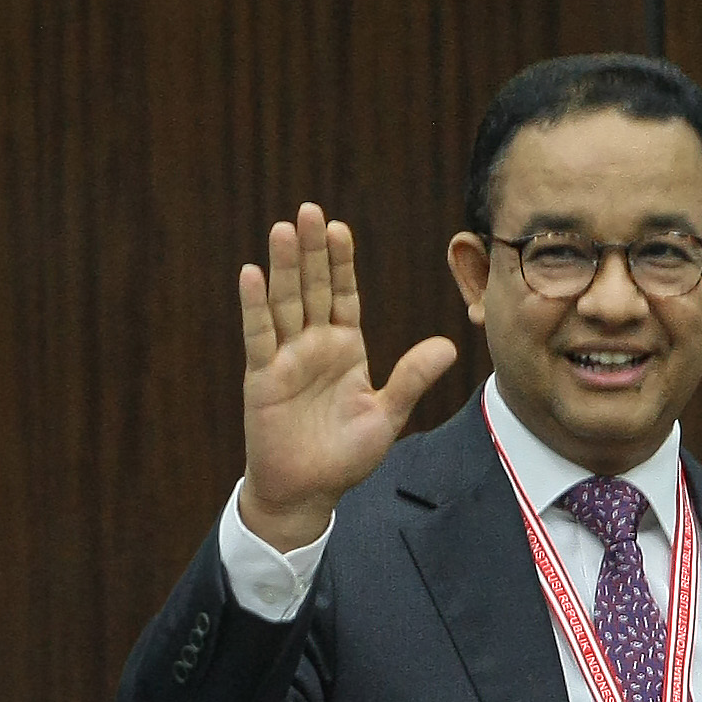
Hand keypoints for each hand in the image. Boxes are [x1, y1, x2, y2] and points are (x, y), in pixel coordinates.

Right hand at [238, 203, 458, 550]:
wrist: (308, 491)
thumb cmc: (346, 455)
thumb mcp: (387, 414)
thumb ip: (412, 377)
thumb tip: (449, 345)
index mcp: (345, 349)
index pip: (343, 295)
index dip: (340, 263)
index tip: (340, 229)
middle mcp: (314, 345)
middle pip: (312, 288)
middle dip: (311, 250)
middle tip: (310, 210)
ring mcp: (286, 358)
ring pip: (285, 303)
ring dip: (284, 267)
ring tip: (284, 228)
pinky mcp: (263, 377)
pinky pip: (259, 336)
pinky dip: (254, 306)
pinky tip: (252, 273)